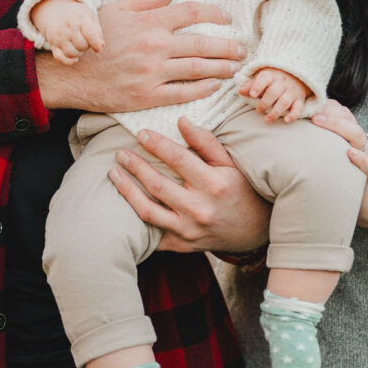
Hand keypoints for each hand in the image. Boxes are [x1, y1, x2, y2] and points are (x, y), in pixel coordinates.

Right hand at [32, 0, 104, 65]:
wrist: (55, 12)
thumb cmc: (77, 15)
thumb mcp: (90, 17)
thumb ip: (97, 31)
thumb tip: (101, 45)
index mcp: (79, 19)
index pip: (90, 35)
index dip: (96, 44)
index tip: (98, 49)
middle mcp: (67, 27)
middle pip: (82, 45)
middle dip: (87, 46)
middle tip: (85, 40)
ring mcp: (58, 36)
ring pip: (72, 53)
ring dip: (79, 53)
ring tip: (79, 46)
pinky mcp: (52, 44)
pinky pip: (60, 57)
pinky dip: (69, 61)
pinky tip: (75, 59)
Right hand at [35, 0, 245, 112]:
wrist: (72, 73)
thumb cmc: (93, 39)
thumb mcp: (116, 10)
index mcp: (149, 21)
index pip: (191, 13)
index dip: (215, 14)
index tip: (228, 19)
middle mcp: (154, 45)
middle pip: (202, 44)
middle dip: (227, 47)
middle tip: (242, 49)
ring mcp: (152, 72)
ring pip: (197, 70)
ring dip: (221, 69)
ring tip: (236, 68)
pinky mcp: (147, 95)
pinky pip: (181, 93)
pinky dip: (201, 90)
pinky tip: (214, 86)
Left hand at [109, 117, 270, 254]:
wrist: (254, 231)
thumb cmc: (241, 190)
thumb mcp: (229, 163)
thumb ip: (205, 142)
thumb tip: (181, 122)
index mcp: (214, 184)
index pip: (178, 159)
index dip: (157, 144)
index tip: (141, 133)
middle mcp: (200, 209)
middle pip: (157, 185)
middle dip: (134, 166)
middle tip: (120, 153)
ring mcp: (189, 230)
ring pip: (148, 212)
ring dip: (127, 191)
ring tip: (114, 173)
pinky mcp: (182, 245)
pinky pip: (152, 235)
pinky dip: (135, 221)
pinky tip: (122, 205)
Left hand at [240, 67, 310, 121]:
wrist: (296, 75)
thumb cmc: (274, 79)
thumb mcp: (262, 78)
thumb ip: (251, 85)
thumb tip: (240, 91)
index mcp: (271, 75)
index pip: (264, 78)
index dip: (258, 86)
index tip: (252, 94)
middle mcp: (282, 83)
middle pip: (273, 92)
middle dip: (264, 103)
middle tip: (258, 110)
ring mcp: (292, 91)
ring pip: (284, 101)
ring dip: (275, 112)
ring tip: (267, 119)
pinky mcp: (299, 99)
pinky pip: (298, 108)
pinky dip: (293, 115)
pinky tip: (286, 120)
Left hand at [310, 99, 367, 231]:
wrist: (365, 200)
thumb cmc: (340, 173)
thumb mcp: (328, 154)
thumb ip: (315, 141)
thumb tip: (289, 129)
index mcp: (346, 134)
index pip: (338, 111)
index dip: (323, 104)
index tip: (304, 102)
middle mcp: (356, 142)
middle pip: (347, 118)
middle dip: (327, 111)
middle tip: (308, 111)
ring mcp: (364, 156)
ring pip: (357, 135)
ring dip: (339, 127)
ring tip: (319, 122)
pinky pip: (367, 164)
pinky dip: (360, 158)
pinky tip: (350, 154)